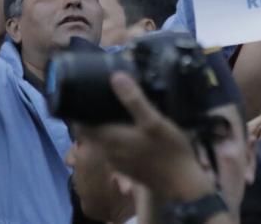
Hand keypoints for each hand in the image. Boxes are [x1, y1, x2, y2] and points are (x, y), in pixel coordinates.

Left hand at [77, 72, 213, 200]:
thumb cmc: (168, 151)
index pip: (80, 125)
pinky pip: (115, 148)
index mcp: (110, 139)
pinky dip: (117, 136)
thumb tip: (115, 76)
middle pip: (91, 132)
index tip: (85, 93)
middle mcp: (109, 152)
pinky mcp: (128, 167)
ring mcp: (118, 162)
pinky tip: (132, 128)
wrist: (181, 184)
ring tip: (118, 108)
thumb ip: (134, 100)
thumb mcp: (154, 121)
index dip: (79, 110)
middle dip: (94, 115)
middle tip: (105, 95)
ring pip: (103, 140)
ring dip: (106, 126)